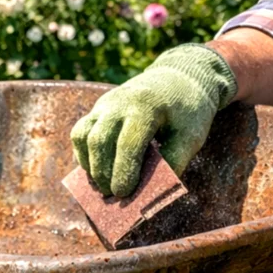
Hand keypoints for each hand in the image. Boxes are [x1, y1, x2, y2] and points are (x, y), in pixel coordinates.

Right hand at [71, 44, 236, 196]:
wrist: (180, 77)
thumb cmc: (188, 111)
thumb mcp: (191, 136)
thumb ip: (174, 162)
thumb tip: (149, 191)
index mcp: (146, 106)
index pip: (127, 144)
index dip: (124, 172)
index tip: (124, 194)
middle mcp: (119, 102)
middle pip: (100, 141)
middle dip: (103, 173)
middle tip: (112, 195)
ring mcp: (105, 103)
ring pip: (83, 136)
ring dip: (90, 165)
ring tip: (102, 186)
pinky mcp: (98, 108)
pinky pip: (80, 132)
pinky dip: (83, 154)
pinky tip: (96, 170)